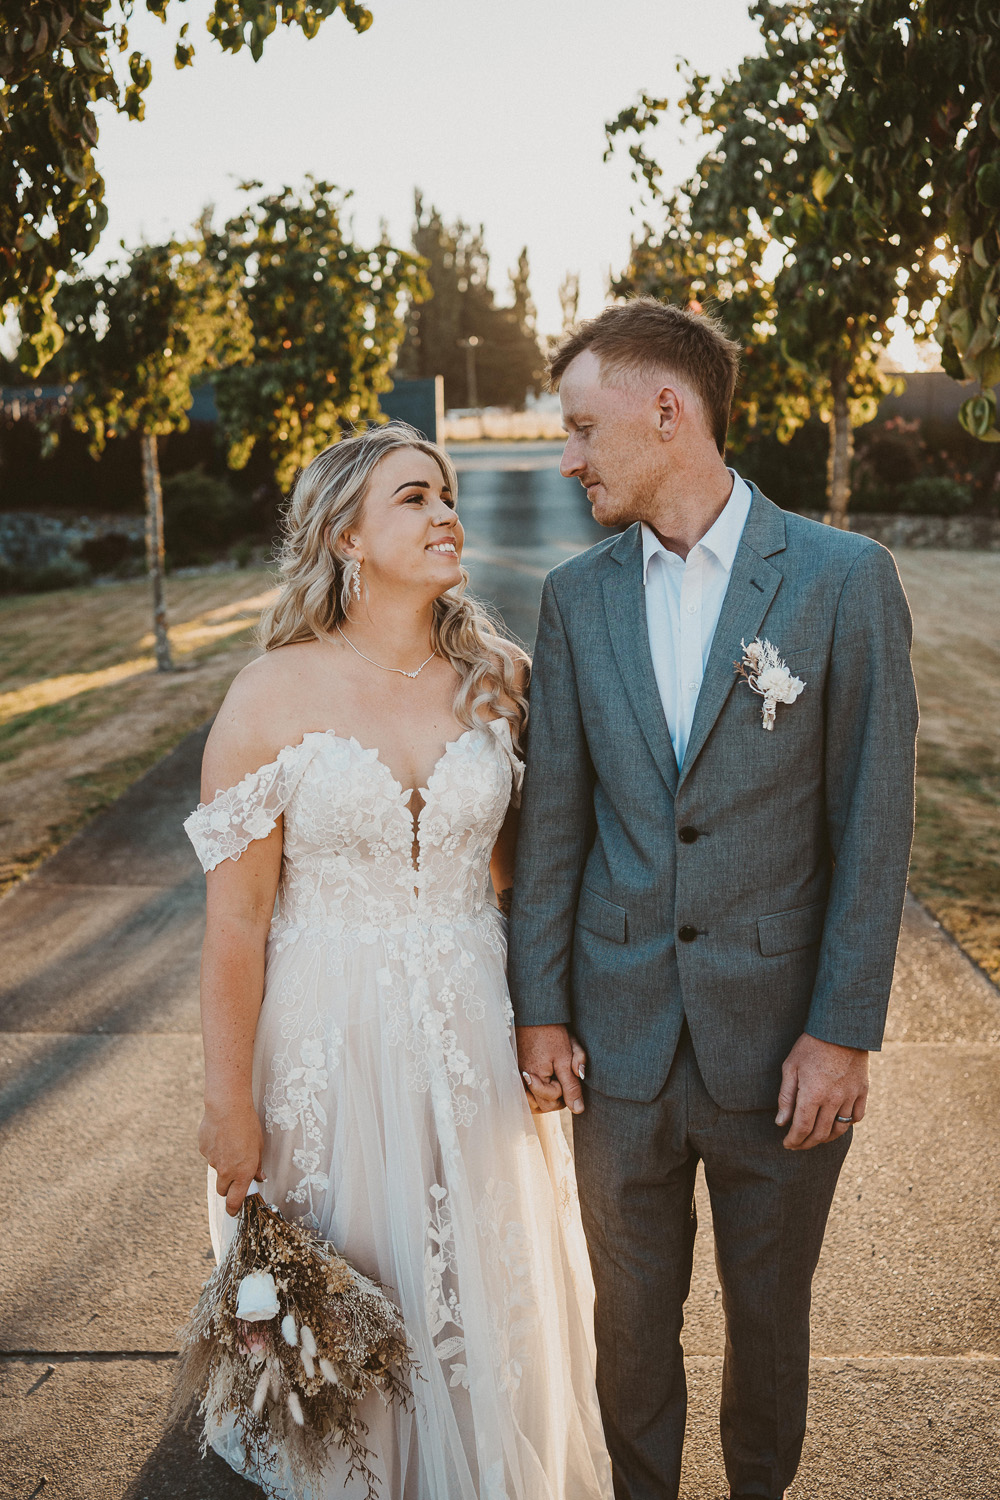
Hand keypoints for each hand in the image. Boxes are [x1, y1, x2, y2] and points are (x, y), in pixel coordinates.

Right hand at [199, 1097, 264, 1215]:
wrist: (227, 1108)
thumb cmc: (247, 1125)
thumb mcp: (259, 1146)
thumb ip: (257, 1165)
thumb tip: (259, 1177)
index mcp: (242, 1172)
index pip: (235, 1200)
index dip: (233, 1208)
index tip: (233, 1211)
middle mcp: (226, 1171)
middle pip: (222, 1189)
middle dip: (227, 1186)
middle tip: (233, 1173)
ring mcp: (213, 1161)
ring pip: (216, 1169)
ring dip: (222, 1163)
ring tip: (230, 1143)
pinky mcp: (203, 1150)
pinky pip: (209, 1154)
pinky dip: (214, 1149)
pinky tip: (220, 1135)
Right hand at [516, 1024, 585, 1114]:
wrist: (534, 1014)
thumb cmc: (551, 1033)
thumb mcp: (565, 1058)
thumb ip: (572, 1085)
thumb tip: (579, 1109)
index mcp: (534, 1078)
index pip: (553, 1101)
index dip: (565, 1090)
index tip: (567, 1071)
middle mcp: (522, 1080)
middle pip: (543, 1104)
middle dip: (557, 1094)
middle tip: (563, 1075)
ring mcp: (516, 1076)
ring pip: (534, 1100)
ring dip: (546, 1094)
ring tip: (555, 1077)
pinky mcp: (515, 1071)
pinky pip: (525, 1092)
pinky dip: (536, 1090)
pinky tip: (544, 1078)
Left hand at [776, 1033, 868, 1149]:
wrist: (840, 1028)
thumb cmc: (810, 1046)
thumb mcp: (790, 1067)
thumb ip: (785, 1097)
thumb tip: (781, 1122)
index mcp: (812, 1094)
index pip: (802, 1128)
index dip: (794, 1140)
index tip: (787, 1144)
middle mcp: (833, 1099)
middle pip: (821, 1133)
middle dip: (807, 1143)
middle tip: (798, 1144)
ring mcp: (850, 1096)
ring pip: (840, 1128)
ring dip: (826, 1137)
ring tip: (816, 1137)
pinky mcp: (863, 1090)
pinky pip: (857, 1116)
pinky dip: (847, 1123)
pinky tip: (837, 1122)